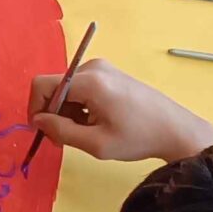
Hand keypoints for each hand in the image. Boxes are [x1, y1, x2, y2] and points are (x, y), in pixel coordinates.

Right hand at [29, 59, 212, 164]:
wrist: (177, 130)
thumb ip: (61, 131)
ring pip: (68, 88)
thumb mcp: (97, 143)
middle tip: (65, 140)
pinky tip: (96, 122)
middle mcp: (93, 68)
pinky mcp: (111, 74)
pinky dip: (80, 106)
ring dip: (68, 112)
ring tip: (86, 133)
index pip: (43, 85)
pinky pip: (81, 87)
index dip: (35, 108)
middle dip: (54, 113)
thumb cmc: (139, 138)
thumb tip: (38, 120)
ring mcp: (104, 69)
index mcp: (89, 81)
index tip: (43, 131)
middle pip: (56, 87)